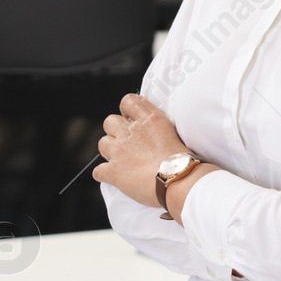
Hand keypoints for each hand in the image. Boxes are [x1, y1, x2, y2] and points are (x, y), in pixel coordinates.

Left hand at [94, 93, 191, 210]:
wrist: (177, 178)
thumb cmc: (182, 161)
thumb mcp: (173, 134)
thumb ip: (159, 129)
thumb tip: (155, 134)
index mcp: (149, 120)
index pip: (129, 101)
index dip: (126, 109)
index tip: (128, 116)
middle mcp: (131, 132)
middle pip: (109, 121)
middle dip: (115, 130)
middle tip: (125, 141)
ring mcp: (119, 151)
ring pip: (102, 143)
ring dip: (109, 150)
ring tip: (121, 160)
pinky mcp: (113, 171)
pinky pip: (99, 171)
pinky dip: (104, 174)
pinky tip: (113, 177)